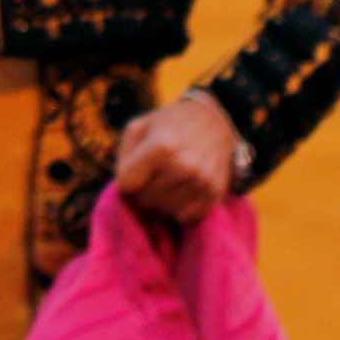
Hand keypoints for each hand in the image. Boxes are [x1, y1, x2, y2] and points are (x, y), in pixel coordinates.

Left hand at [113, 94, 245, 228]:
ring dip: (161, 199)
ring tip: (169, 178)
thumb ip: (124, 156)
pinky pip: (184, 217)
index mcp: (163, 146)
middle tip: (154, 172)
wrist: (214, 122)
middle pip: (144, 199)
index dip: (127, 175)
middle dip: (144, 188)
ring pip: (163, 210)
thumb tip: (127, 188)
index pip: (127, 184)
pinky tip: (183, 188)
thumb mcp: (139, 126)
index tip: (136, 164)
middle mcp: (185, 166)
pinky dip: (179, 207)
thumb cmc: (168, 125)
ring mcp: (202, 181)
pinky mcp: (214, 194)